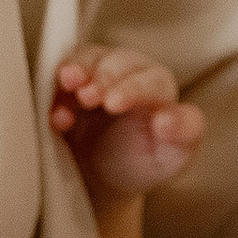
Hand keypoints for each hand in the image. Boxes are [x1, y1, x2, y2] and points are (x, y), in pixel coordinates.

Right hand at [52, 44, 205, 200]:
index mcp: (159, 91)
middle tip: (89, 96)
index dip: (133, 88)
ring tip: (68, 85)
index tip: (115, 104)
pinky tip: (56, 113)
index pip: (152, 80)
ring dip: (76, 70)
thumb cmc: (139, 163)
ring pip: (87, 58)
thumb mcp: (170, 157)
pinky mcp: (67, 85)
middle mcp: (129, 75)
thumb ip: (183, 135)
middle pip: (119, 61)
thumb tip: (169, 118)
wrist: (102, 178)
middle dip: (103, 76)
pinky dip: (53, 89)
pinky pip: (57, 75)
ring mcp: (96, 75)